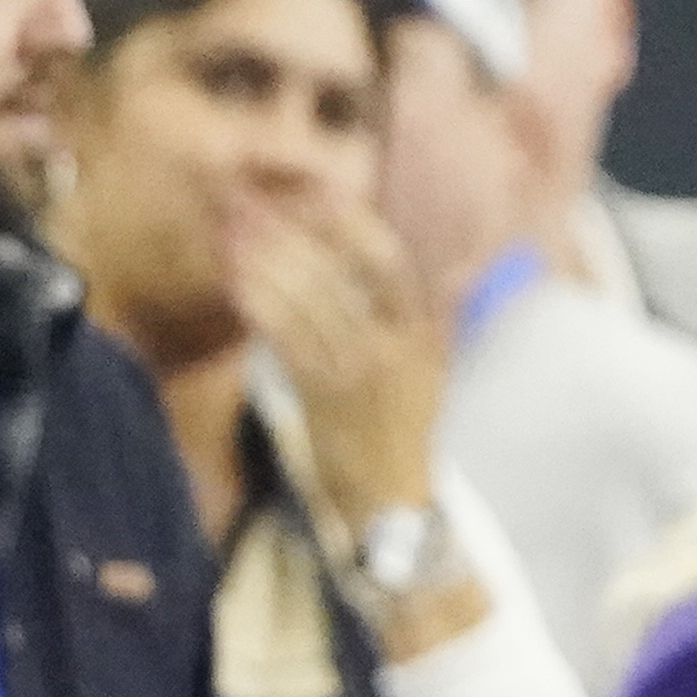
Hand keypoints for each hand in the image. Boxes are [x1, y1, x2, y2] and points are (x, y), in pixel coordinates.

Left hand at [228, 198, 448, 530]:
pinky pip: (288, 340)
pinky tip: (236, 283)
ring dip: (265, 262)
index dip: (349, 222)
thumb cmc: (412, 431)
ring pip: (308, 300)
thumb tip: (465, 266)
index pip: (387, 259)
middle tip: (247, 206)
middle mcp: (395, 343)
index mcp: (424, 330)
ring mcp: (359, 369)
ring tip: (230, 234)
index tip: (313, 194)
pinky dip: (261, 306)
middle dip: (288, 234)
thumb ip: (448, 313)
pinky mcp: (324, 397)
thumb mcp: (440, 368)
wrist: (397, 502)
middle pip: (337, 271)